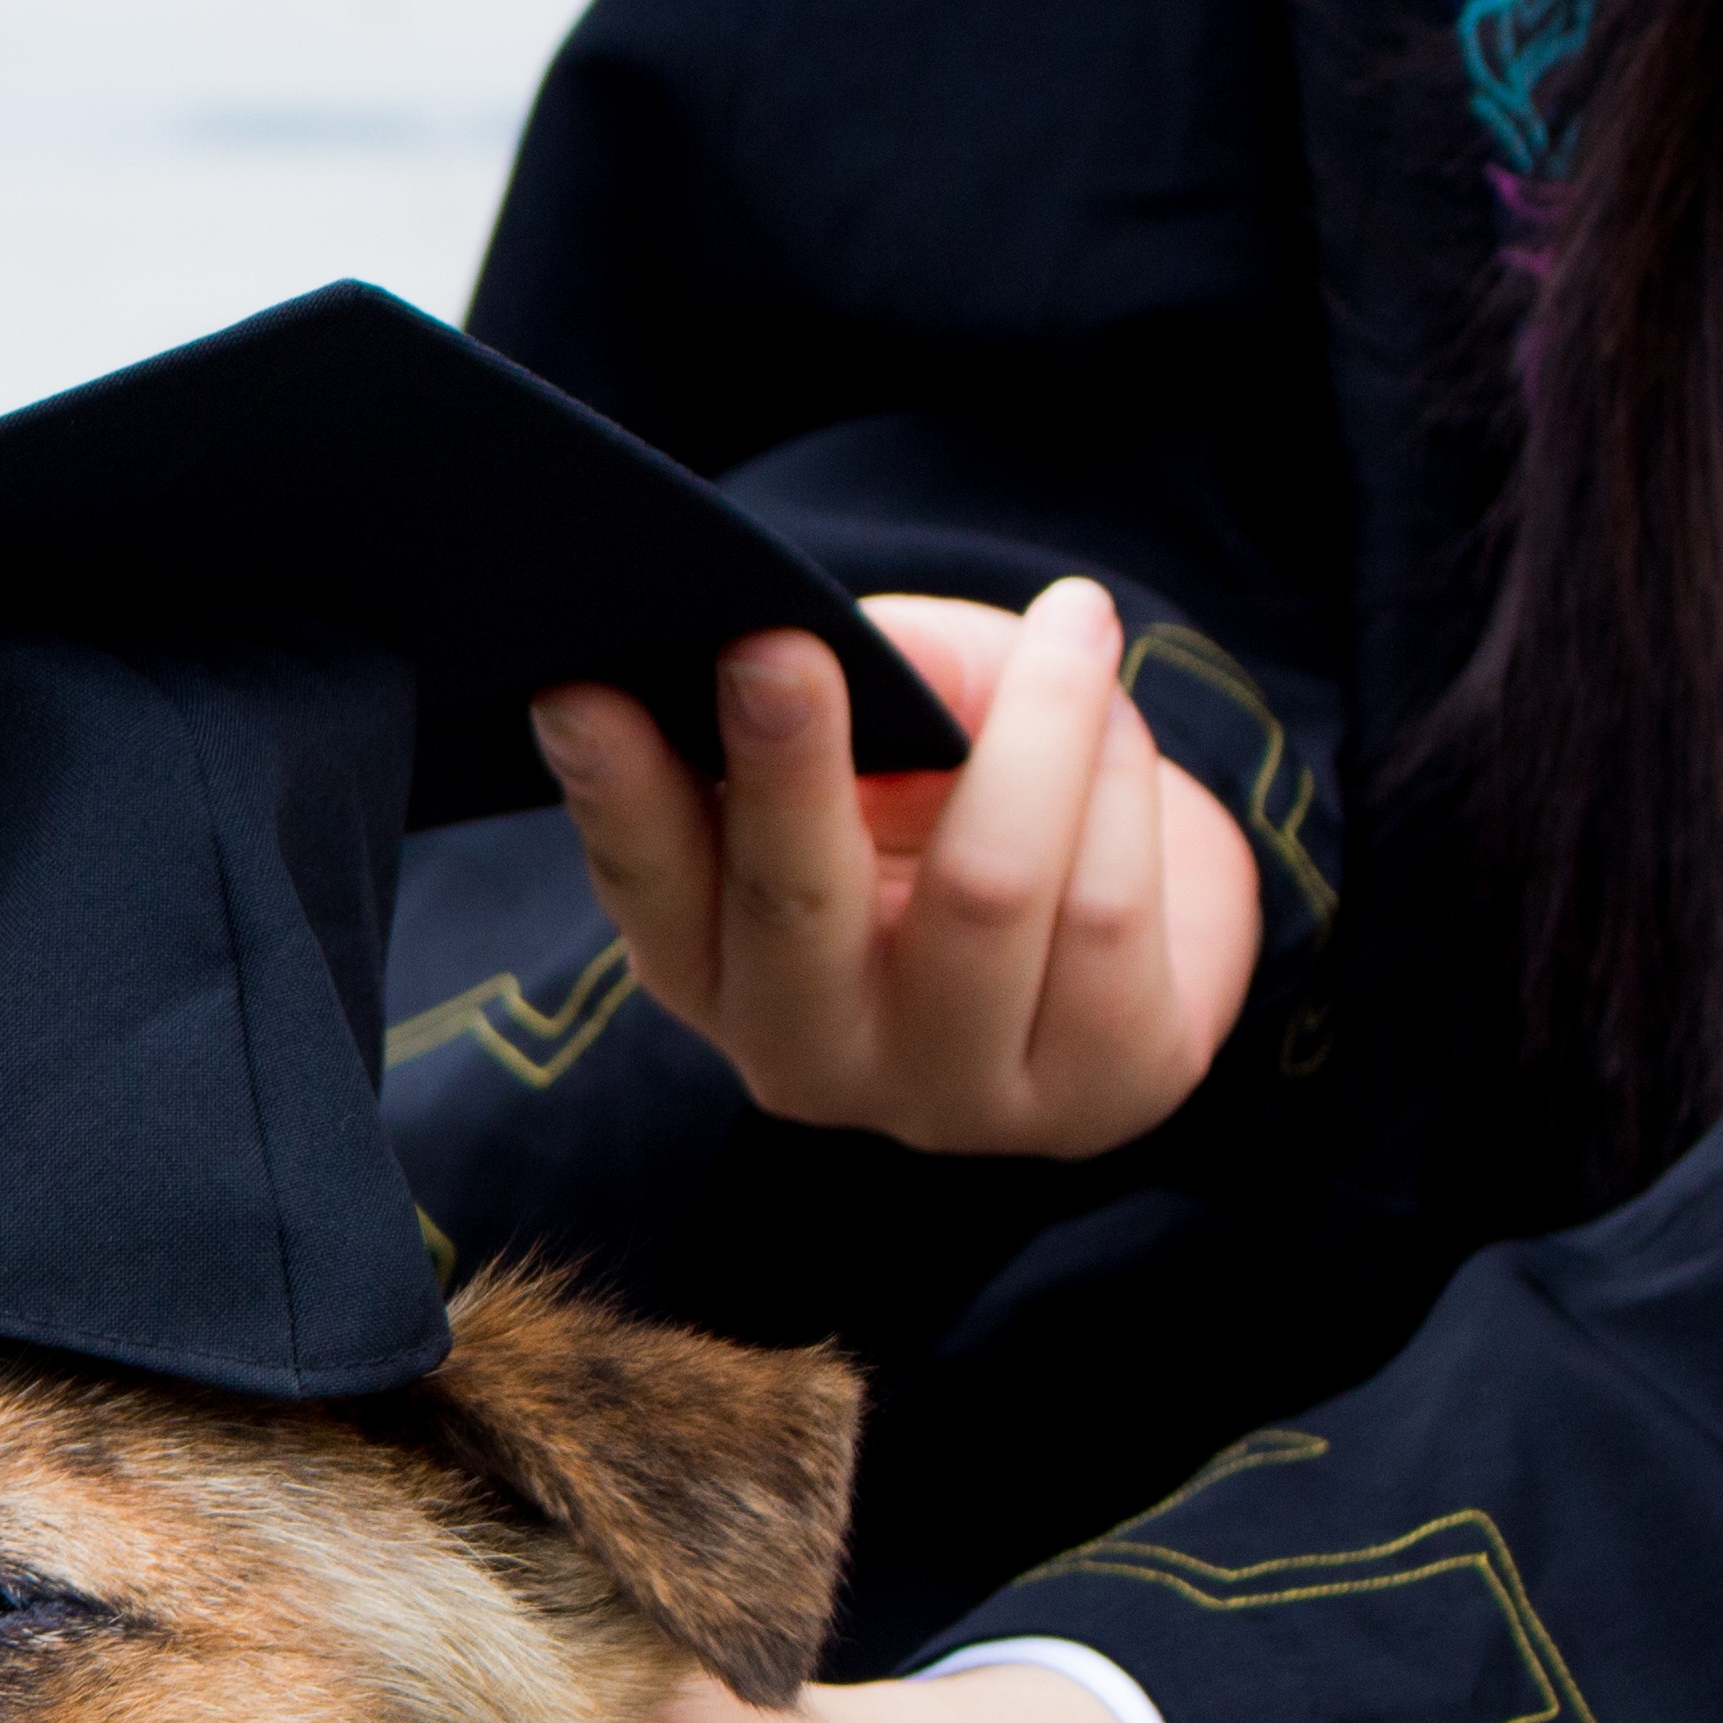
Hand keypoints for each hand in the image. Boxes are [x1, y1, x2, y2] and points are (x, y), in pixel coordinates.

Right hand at [528, 578, 1259, 1161]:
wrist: (1139, 930)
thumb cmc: (970, 803)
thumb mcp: (892, 727)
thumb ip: (859, 675)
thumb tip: (828, 631)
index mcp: (712, 963)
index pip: (649, 881)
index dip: (616, 791)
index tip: (583, 691)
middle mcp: (804, 1053)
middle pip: (792, 906)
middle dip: (782, 767)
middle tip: (776, 646)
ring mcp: (945, 1095)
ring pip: (987, 888)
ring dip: (1039, 722)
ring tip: (1071, 622)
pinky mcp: (1088, 1100)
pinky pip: (1110, 908)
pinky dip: (1120, 779)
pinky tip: (1115, 725)